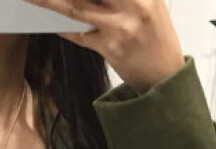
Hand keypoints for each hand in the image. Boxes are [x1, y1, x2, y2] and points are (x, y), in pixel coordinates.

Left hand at [23, 0, 185, 92]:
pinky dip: (65, 28)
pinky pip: (80, 34)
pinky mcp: (110, 47)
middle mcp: (134, 3)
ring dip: (52, 3)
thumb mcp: (150, 3)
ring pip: (78, 8)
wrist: (164, 74)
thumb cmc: (155, 37)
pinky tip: (52, 22)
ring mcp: (121, 25)